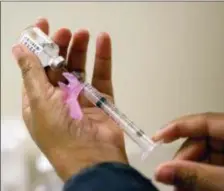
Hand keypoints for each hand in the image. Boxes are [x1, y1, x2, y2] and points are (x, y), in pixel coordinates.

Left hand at [12, 18, 127, 180]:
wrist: (93, 157)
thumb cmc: (60, 133)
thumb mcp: (40, 101)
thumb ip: (31, 73)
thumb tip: (18, 49)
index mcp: (39, 100)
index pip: (36, 68)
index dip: (38, 47)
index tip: (43, 26)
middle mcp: (59, 98)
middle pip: (59, 66)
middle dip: (61, 47)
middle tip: (66, 32)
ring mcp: (81, 98)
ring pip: (80, 69)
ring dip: (81, 50)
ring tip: (84, 34)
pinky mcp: (101, 99)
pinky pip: (102, 75)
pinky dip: (103, 58)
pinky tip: (103, 41)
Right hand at [152, 112, 223, 190]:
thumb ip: (193, 176)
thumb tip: (163, 170)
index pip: (204, 121)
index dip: (177, 127)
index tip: (158, 137)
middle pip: (202, 140)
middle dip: (185, 160)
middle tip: (172, 177)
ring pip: (205, 156)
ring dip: (190, 172)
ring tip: (180, 187)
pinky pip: (212, 167)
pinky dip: (200, 178)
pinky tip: (192, 188)